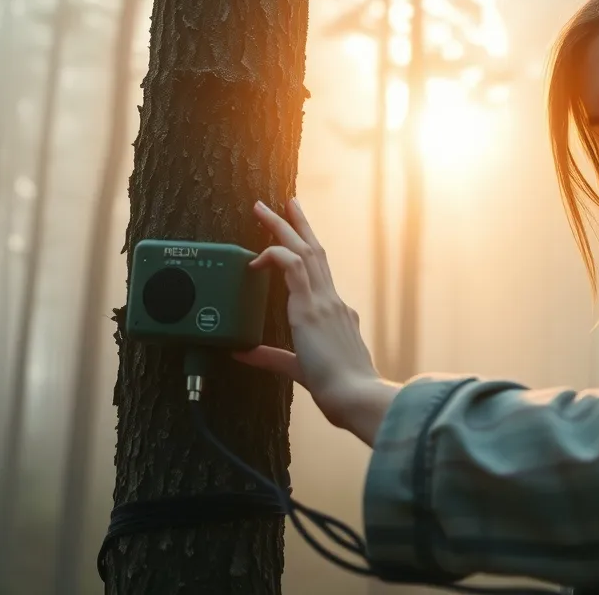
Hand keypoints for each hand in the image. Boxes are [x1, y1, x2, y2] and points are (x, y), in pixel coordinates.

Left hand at [233, 197, 398, 443]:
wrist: (356, 396)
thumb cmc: (339, 390)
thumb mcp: (298, 369)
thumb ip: (270, 358)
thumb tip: (242, 352)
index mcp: (336, 314)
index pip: (320, 273)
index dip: (307, 251)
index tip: (297, 238)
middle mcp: (333, 302)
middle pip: (315, 251)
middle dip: (299, 225)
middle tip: (287, 202)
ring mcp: (325, 301)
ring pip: (304, 251)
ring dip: (284, 227)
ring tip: (266, 209)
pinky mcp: (312, 307)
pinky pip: (292, 267)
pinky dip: (275, 255)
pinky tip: (257, 256)